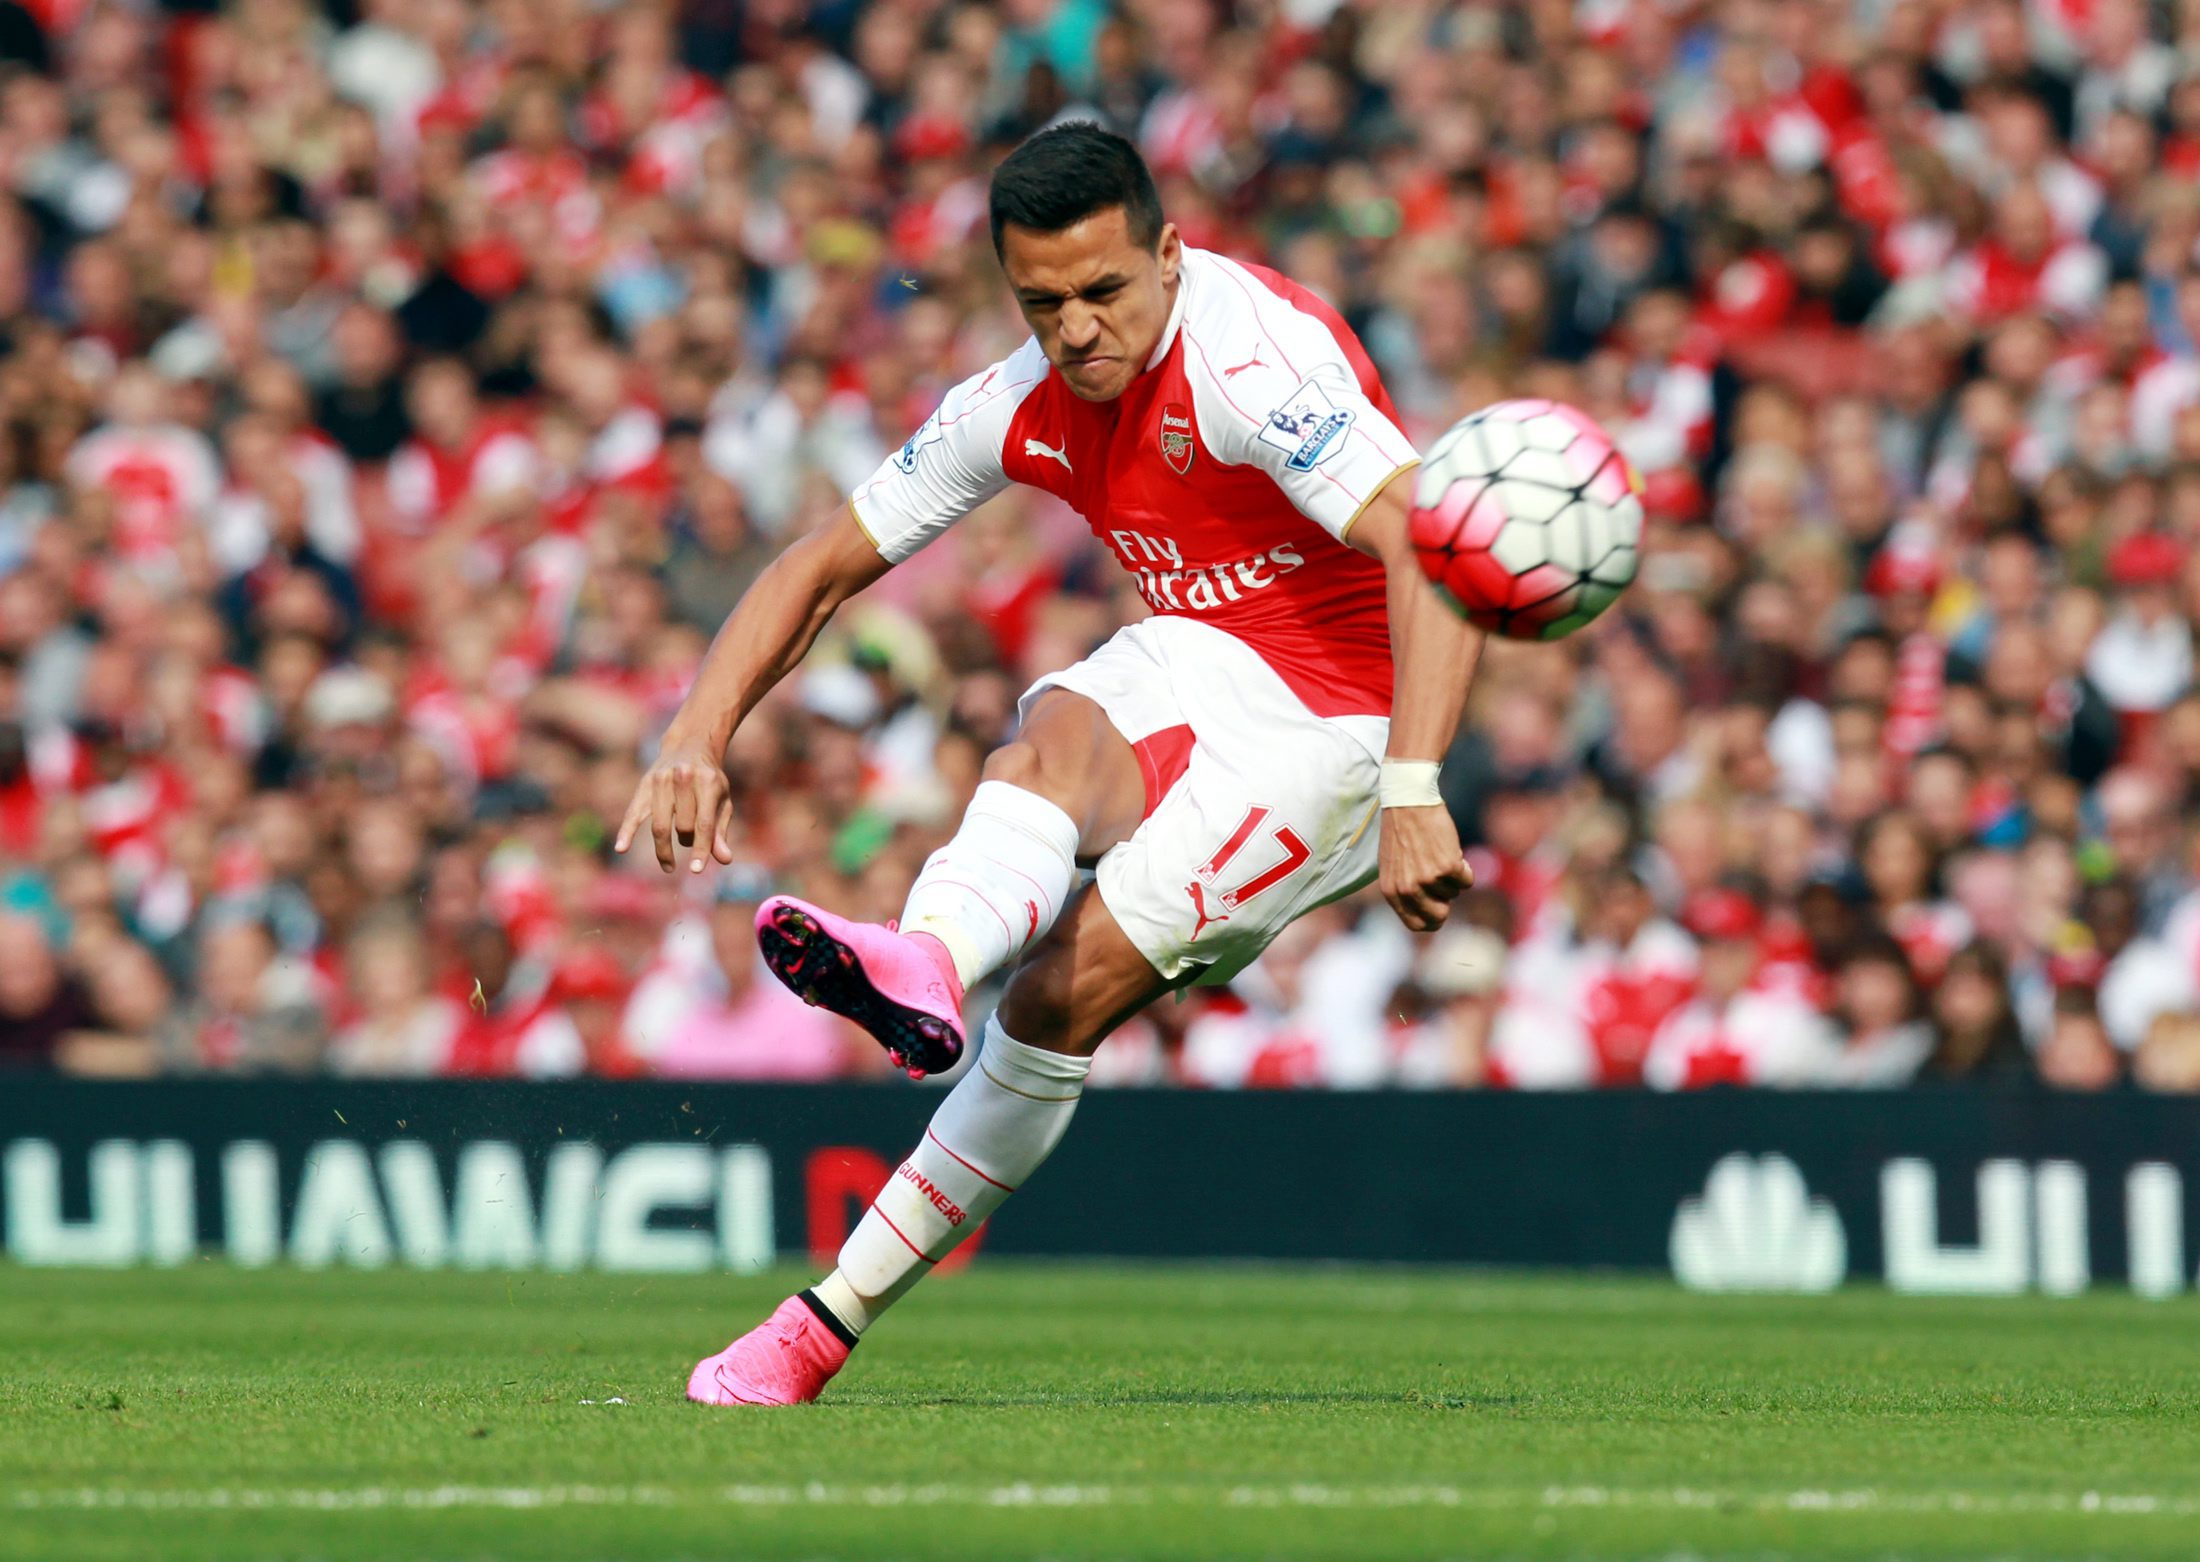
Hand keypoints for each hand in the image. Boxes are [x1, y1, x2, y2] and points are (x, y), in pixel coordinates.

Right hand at [615, 737, 734, 873]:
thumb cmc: (710, 781)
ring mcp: (661, 780)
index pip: (704, 824)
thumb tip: (725, 860)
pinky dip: (627, 831)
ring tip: (669, 865)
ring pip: (660, 825)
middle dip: (688, 841)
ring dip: (664, 849)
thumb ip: (721, 831)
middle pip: (682, 825)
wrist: (689, 746)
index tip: (696, 871)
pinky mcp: (644, 786)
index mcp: (708, 782)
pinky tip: (621, 848)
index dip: (701, 849)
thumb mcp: (722, 801)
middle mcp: (684, 778)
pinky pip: (634, 813)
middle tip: (690, 840)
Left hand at [1378, 804, 1471, 931]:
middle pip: (1439, 916)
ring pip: (1454, 892)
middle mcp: (1408, 889)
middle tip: (1445, 884)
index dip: (1431, 921)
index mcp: (1391, 891)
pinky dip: (1465, 867)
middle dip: (1446, 902)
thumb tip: (1427, 909)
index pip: (1415, 924)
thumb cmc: (1401, 830)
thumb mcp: (1393, 865)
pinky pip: (1467, 880)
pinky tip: (1450, 849)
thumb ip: (1405, 889)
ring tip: (1438, 852)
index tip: (1440, 912)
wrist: (1409, 801)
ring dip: (1452, 876)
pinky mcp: (1447, 867)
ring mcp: (1428, 879)